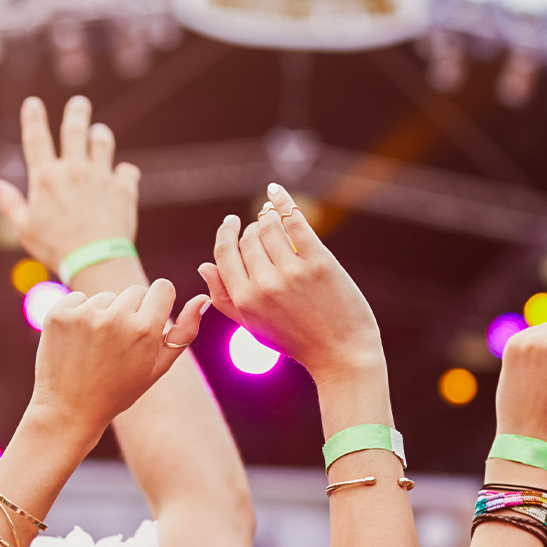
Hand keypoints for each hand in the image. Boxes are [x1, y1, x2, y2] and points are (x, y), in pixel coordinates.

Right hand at [0, 96, 139, 272]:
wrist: (96, 260)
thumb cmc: (56, 248)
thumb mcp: (24, 228)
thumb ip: (10, 204)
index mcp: (47, 176)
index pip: (37, 138)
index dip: (33, 117)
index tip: (33, 102)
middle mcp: (74, 169)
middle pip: (75, 129)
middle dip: (77, 112)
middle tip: (80, 103)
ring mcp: (101, 176)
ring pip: (103, 142)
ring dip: (101, 135)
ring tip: (100, 133)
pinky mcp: (123, 189)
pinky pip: (127, 171)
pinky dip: (125, 172)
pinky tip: (123, 175)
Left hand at [29, 280, 206, 438]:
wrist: (69, 411)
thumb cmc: (118, 391)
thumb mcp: (157, 367)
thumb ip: (184, 332)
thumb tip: (202, 298)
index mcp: (145, 330)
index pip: (163, 288)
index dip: (158, 304)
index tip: (149, 321)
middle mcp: (115, 318)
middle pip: (135, 291)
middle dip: (132, 312)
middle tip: (119, 345)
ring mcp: (84, 315)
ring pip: (106, 297)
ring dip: (104, 315)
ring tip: (96, 348)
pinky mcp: (59, 314)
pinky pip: (78, 299)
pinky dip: (78, 315)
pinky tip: (77, 343)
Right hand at [198, 184, 383, 383]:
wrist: (342, 355)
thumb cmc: (297, 341)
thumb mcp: (254, 326)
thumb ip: (225, 298)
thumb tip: (204, 266)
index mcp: (244, 301)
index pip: (225, 254)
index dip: (226, 234)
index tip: (231, 222)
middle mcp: (264, 284)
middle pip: (248, 238)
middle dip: (252, 229)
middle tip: (261, 227)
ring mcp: (292, 272)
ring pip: (269, 226)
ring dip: (268, 217)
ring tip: (272, 217)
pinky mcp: (318, 261)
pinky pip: (294, 220)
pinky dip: (282, 201)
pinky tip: (275, 191)